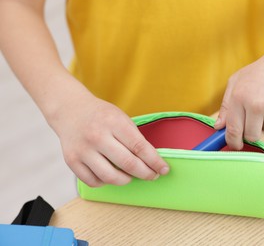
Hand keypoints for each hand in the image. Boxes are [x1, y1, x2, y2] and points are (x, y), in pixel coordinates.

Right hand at [49, 95, 168, 186]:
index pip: (140, 147)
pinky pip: (93, 181)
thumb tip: (151, 161)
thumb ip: (134, 138)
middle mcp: (97, 136)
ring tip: (131, 176)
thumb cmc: (101, 115)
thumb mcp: (121, 117)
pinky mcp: (72, 161)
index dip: (155, 161)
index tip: (163, 169)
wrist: (70, 109)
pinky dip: (106, 182)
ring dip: (127, 180)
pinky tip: (111, 176)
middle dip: (145, 173)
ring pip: (110, 177)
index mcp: (113, 122)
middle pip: (128, 163)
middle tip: (152, 176)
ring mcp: (83, 150)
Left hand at [214, 42, 263, 149]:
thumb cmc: (263, 71)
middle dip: (253, 130)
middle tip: (258, 115)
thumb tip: (218, 127)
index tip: (235, 144)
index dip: (233, 141)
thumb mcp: (238, 81)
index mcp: (240, 97)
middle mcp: (257, 105)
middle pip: (251, 136)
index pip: (233, 130)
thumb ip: (227, 105)